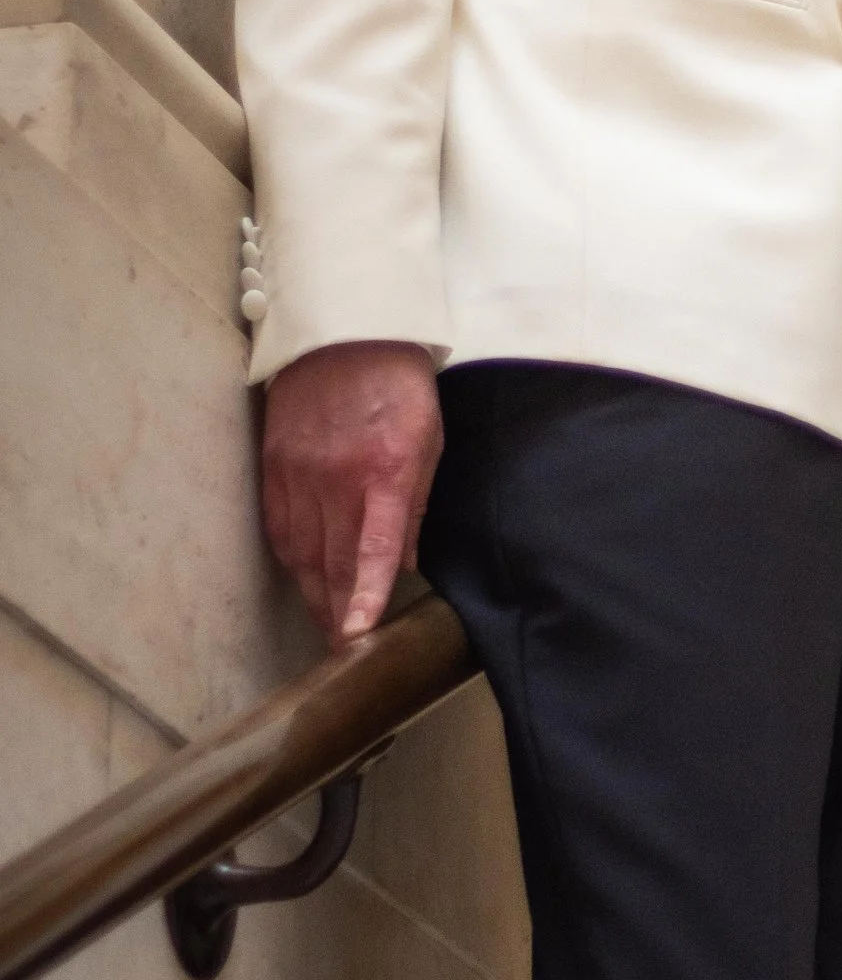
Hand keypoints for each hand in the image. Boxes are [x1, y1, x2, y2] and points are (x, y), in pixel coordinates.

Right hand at [260, 341, 443, 644]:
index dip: (363, 596)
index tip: (356, 633)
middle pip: (331, 561)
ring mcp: (299, 472)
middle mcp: (336, 478)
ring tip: (326, 622)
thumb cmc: (399, 388)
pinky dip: (291, 557)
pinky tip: (302, 575)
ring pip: (301, 551)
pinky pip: (278, 525)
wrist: (346, 332)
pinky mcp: (274, 463)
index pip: (371, 549)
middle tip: (343, 647)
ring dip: (313, 591)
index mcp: (384, 472)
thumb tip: (403, 560)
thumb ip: (415, 504)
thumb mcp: (429, 442)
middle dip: (337, 611)